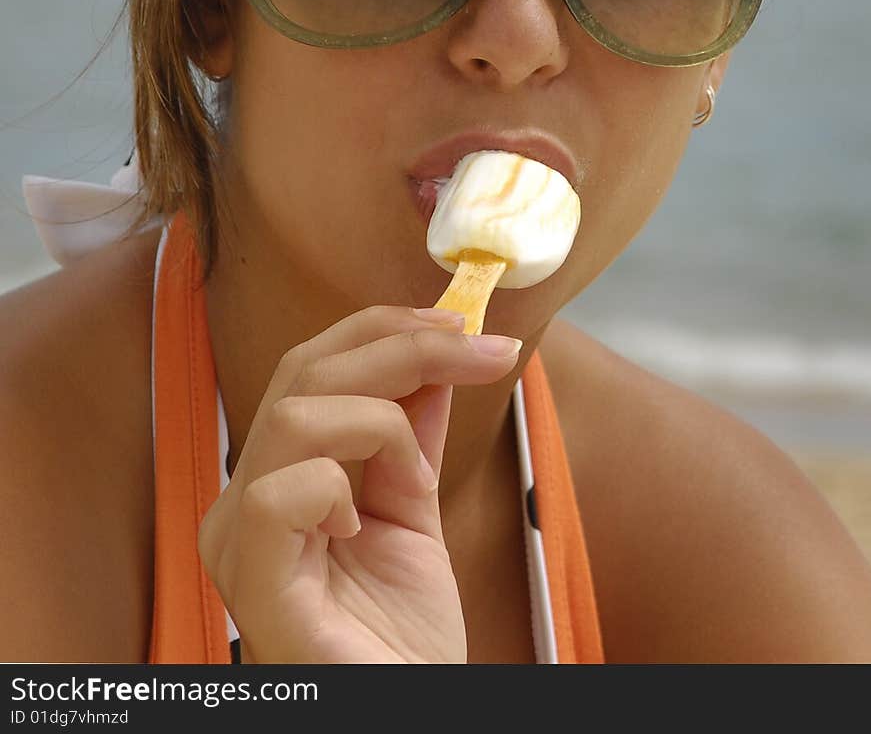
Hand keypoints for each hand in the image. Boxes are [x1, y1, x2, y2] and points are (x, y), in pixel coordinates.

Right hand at [197, 305, 521, 662]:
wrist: (410, 715)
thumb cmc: (401, 639)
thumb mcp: (415, 517)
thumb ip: (410, 440)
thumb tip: (434, 361)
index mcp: (276, 478)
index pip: (310, 367)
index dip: (385, 330)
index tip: (464, 325)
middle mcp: (244, 503)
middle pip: (303, 373)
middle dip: (400, 348)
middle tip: (479, 350)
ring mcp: (241, 543)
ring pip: (292, 417)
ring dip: (378, 422)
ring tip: (415, 477)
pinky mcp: (255, 584)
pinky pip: (277, 493)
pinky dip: (336, 485)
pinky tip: (363, 522)